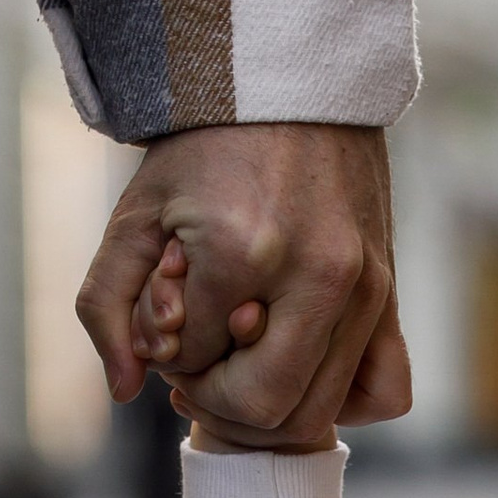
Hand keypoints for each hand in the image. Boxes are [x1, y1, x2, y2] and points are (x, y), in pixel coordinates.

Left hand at [77, 124, 411, 447]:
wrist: (292, 84)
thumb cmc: (205, 147)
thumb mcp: (136, 214)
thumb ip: (107, 304)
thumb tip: (124, 391)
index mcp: (240, 251)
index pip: (194, 363)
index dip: (168, 355)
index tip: (167, 317)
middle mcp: (314, 276)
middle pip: (261, 406)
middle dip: (217, 395)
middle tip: (201, 356)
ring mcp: (363, 288)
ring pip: (315, 413)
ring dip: (269, 404)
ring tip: (244, 360)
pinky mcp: (390, 293)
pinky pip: (385, 392)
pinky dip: (343, 402)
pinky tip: (304, 369)